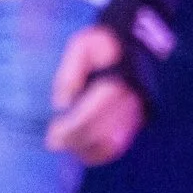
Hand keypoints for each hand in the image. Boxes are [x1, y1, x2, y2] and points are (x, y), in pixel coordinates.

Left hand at [46, 23, 144, 165]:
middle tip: (54, 143)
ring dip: (88, 150)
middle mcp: (130, 100)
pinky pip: (121, 144)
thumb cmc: (103, 43)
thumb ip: (70, 73)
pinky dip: (101, 151)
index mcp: (116, 81)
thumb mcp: (82, 46)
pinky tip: (82, 149)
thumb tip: (61, 103)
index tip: (52, 136)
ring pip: (112, 144)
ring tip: (67, 147)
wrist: (137, 41)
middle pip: (101, 133)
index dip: (71, 129)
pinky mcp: (139, 119)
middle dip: (76, 142)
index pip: (91, 114)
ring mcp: (137, 112)